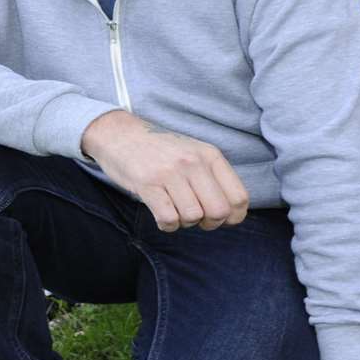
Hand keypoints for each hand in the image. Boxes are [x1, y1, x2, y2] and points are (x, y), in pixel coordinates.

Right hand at [79, 110, 250, 230]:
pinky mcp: (147, 183)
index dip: (232, 218)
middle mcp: (193, 162)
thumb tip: (230, 214)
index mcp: (210, 155)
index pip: (239, 198)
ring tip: (174, 210)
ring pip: (193, 217)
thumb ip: (213, 177)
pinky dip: (167, 225)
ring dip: (184, 223)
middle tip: (196, 218)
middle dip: (209, 224)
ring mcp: (170, 172)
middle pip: (218, 212)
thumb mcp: (193, 153)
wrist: (120, 135)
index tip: (220, 219)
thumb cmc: (159, 150)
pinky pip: (168, 219)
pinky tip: (161, 216)